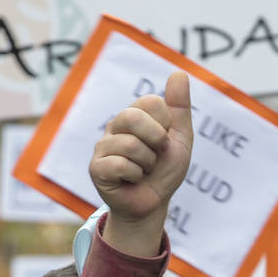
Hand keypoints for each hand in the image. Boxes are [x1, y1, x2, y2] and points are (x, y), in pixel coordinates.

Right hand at [90, 70, 193, 257]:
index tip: (164, 141)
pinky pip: (120, 165)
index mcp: (135, 115)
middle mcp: (116, 126)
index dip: (166, 126)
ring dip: (147, 164)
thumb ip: (180, 108)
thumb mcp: (181, 139)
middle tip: (155, 156)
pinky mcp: (96, 168)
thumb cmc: (164, 171)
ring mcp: (103, 146)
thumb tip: (179, 72)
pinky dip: (135, 176)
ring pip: (131, 145)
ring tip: (143, 171)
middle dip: (156, 141)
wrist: (154, 204)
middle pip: (134, 117)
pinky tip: (130, 180)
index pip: (152, 103)